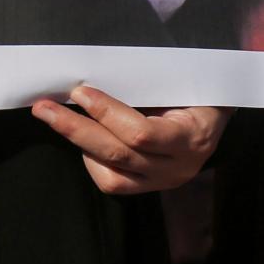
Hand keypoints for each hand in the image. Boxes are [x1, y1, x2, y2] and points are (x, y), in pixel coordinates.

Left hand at [31, 87, 231, 195]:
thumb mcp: (185, 84)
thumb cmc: (199, 92)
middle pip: (118, 154)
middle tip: (45, 108)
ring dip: (79, 144)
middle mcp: (180, 167)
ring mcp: (164, 181)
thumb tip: (98, 74)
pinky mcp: (149, 189)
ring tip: (56, 119)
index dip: (107, 113)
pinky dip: (91, 162)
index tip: (80, 91)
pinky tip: (84, 141)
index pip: (142, 133)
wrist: (218, 119)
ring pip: (111, 173)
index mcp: (193, 136)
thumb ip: (151, 85)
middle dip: (76, 129)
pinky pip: (112, 183)